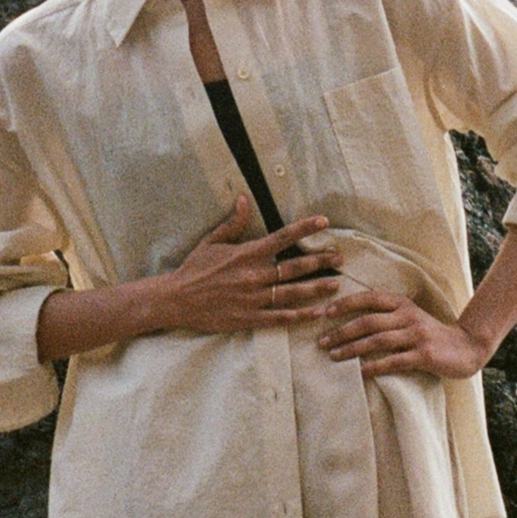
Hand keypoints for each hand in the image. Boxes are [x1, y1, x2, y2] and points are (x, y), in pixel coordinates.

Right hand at [161, 196, 345, 333]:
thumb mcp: (211, 242)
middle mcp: (254, 275)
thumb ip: (232, 223)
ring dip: (317, 288)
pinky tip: (317, 312)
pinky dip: (300, 315)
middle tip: (340, 259)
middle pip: (295, 267)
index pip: (282, 237)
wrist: (176, 300)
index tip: (324, 221)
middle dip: (321, 261)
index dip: (305, 228)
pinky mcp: (249, 318)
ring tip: (336, 284)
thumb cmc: (193, 269)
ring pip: (293, 292)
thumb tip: (244, 199)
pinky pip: (280, 317)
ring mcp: (253, 298)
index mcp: (247, 254)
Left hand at [318, 288, 488, 377]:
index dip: (345, 304)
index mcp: (402, 304)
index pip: (369, 298)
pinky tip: (359, 372)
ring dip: (352, 349)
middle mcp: (408, 316)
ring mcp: (417, 335)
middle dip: (341, 331)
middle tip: (321, 342)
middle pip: (368, 321)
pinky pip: (393, 361)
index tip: (324, 313)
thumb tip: (348, 325)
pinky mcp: (424, 355)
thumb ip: (385, 317)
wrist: (466, 348)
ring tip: (333, 356)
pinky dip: (374, 366)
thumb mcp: (408, 318)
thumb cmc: (429, 335)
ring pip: (377, 340)